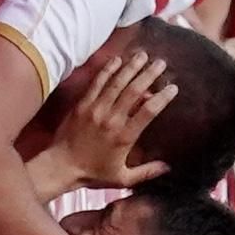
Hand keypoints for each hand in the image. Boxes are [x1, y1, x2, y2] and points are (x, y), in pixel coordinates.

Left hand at [52, 52, 176, 187]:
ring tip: (143, 55)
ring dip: (131, 67)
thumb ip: (146, 172)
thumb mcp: (122, 178)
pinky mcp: (82, 105)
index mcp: (125, 137)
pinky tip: (117, 60)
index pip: (148, 111)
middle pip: (134, 91)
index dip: (162, 98)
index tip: (173, 88)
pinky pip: (97, 83)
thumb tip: (167, 167)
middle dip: (149, 74)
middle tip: (161, 63)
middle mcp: (112, 120)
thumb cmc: (93, 174)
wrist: (61, 167)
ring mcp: (96, 110)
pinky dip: (108, 70)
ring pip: (117, 83)